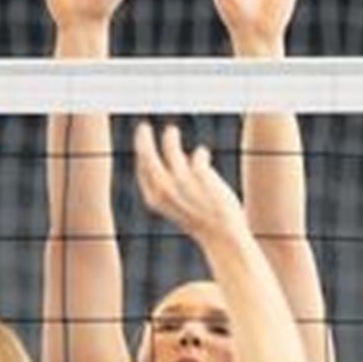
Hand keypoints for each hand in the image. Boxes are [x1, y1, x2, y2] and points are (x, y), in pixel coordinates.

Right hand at [134, 124, 247, 244]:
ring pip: (172, 152)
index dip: (141, 153)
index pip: (142, 170)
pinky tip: (203, 152)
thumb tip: (181, 157)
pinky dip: (200, 154)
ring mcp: (183, 182)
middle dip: (143, 141)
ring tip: (171, 130)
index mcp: (155, 199)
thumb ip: (173, 184)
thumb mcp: (178, 204)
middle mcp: (165, 190)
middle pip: (148, 158)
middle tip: (143, 127)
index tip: (142, 139)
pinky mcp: (201, 175)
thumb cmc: (201, 220)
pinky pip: (197, 156)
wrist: (222, 234)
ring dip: (169, 139)